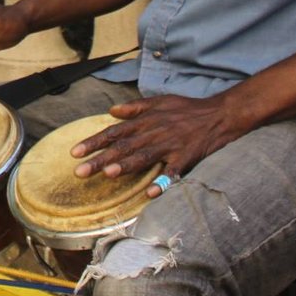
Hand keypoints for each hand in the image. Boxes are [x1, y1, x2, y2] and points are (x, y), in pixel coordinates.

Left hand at [69, 94, 247, 196]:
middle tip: (79, 172)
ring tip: (107, 174)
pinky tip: (151, 194)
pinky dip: (163, 182)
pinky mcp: (187, 157)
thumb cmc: (188, 109)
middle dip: (100, 159)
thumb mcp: (159, 101)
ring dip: (126, 165)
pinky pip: (174, 172)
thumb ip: (135, 107)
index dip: (94, 142)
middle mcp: (154, 132)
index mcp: (146, 121)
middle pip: (123, 147)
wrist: (221, 113)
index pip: (114, 132)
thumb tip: (112, 111)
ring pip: (144, 156)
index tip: (74, 152)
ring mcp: (170, 145)